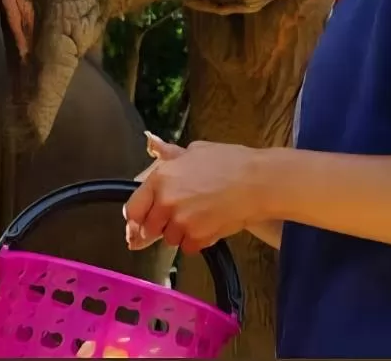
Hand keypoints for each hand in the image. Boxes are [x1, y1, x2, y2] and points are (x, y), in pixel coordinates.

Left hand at [124, 133, 265, 254]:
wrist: (258, 182)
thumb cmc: (231, 162)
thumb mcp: (196, 150)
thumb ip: (171, 155)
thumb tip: (153, 144)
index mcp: (161, 178)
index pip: (132, 209)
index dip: (137, 216)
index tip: (143, 219)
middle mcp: (166, 202)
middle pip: (149, 228)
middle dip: (161, 224)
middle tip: (180, 215)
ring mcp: (181, 222)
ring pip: (169, 239)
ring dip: (180, 233)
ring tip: (200, 216)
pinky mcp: (197, 237)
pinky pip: (188, 247)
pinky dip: (196, 241)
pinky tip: (209, 224)